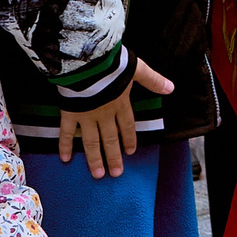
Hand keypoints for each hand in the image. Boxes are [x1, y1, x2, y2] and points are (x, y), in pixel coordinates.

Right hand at [59, 58, 173, 177]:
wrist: (87, 62)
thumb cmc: (111, 64)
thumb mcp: (137, 69)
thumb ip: (152, 80)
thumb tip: (171, 88)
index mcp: (120, 103)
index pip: (127, 126)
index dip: (129, 139)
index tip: (130, 152)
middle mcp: (104, 113)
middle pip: (110, 139)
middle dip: (113, 157)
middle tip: (116, 173)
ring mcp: (86, 115)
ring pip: (91, 141)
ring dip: (95, 159)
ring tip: (98, 174)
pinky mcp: (70, 112)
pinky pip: (67, 132)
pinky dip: (65, 145)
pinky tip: (65, 159)